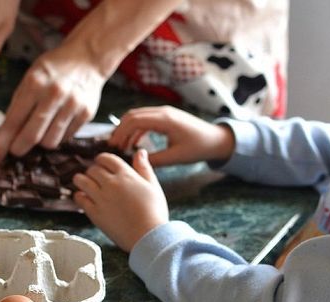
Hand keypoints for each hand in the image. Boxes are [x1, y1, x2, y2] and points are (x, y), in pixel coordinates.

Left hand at [0, 44, 104, 166]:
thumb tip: (3, 137)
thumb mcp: (30, 78)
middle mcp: (54, 95)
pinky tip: (56, 124)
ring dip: (40, 143)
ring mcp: (72, 105)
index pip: (13, 122)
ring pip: (50, 142)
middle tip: (15, 150)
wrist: (87, 57)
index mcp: (34, 84)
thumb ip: (18, 106)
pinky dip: (57, 136)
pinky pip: (65, 138)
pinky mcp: (86, 114)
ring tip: (39, 130)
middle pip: (32, 137)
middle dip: (19, 149)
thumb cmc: (53, 69)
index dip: (1, 144)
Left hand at [73, 150, 168, 251]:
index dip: (102, 160)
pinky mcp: (94, 213)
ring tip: (83, 184)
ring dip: (81, 180)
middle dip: (93, 171)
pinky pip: (79, 199)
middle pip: (92, 169)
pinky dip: (79, 196)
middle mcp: (111, 184)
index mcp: (126, 175)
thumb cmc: (154, 212)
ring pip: (81, 181)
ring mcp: (101, 198)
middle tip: (94, 177)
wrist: (148, 236)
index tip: (101, 164)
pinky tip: (83, 198)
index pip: (106, 158)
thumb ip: (144, 168)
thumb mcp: (153, 186)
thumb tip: (140, 152)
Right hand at [108, 106, 234, 166]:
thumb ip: (154, 160)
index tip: (113, 147)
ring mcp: (164, 112)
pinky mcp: (166, 117)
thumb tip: (134, 162)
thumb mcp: (175, 157)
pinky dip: (136, 130)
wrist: (216, 139)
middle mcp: (163, 112)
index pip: (134, 120)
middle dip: (119, 130)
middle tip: (113, 147)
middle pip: (132, 115)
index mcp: (165, 120)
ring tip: (121, 146)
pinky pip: (145, 120)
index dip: (120, 133)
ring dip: (127, 129)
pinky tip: (133, 143)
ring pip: (137, 116)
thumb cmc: (198, 148)